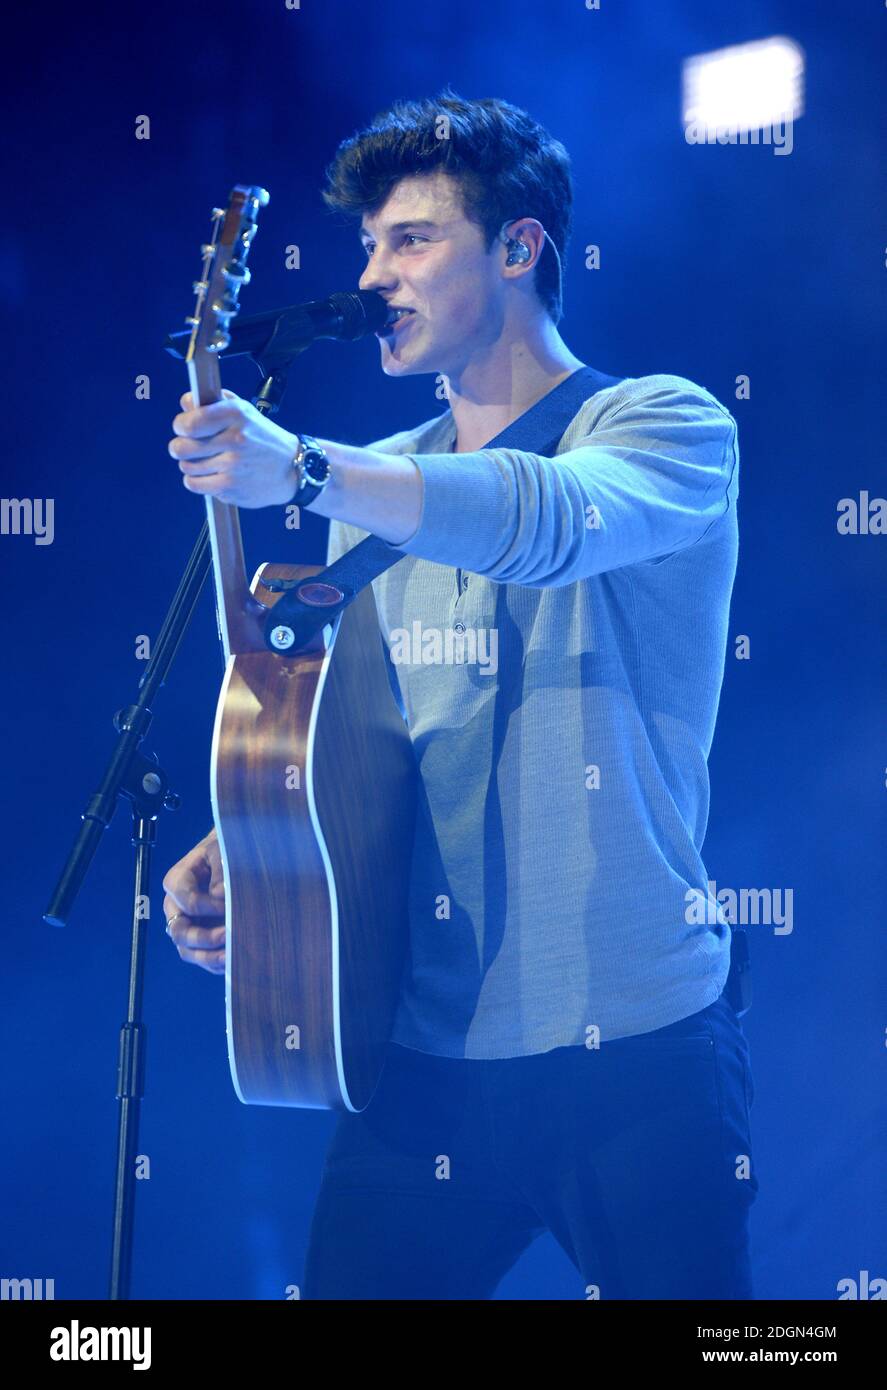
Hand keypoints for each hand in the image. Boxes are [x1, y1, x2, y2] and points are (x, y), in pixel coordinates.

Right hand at [162, 828, 225, 974]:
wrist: (230, 858)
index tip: (230, 905)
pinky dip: (216, 963)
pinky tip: (234, 961)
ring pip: (188, 950)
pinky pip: (202, 958)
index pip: (187, 900)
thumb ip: (220, 869)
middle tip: (229, 935)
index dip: (208, 906)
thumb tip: (221, 894)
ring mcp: (187, 925)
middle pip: (180, 932)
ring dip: (209, 957)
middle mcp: (176, 907)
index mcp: (177, 881)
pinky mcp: (199, 940)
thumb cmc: (224, 852)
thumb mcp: (221, 851)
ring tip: (231, 957)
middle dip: (204, 938)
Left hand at [169, 389, 299, 507]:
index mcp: (236, 414)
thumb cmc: (263, 438)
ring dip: (190, 465)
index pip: (189, 422)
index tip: (184, 428)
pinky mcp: (231, 488)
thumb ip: (214, 403)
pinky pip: (195, 485)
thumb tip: (187, 403)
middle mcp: (235, 439)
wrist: (291, 469)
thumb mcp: (245, 412)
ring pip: (186, 467)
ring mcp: (233, 466)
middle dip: (180, 448)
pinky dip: (196, 481)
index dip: (181, 426)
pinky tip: (209, 476)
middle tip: (188, 448)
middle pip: (181, 447)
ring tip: (204, 462)